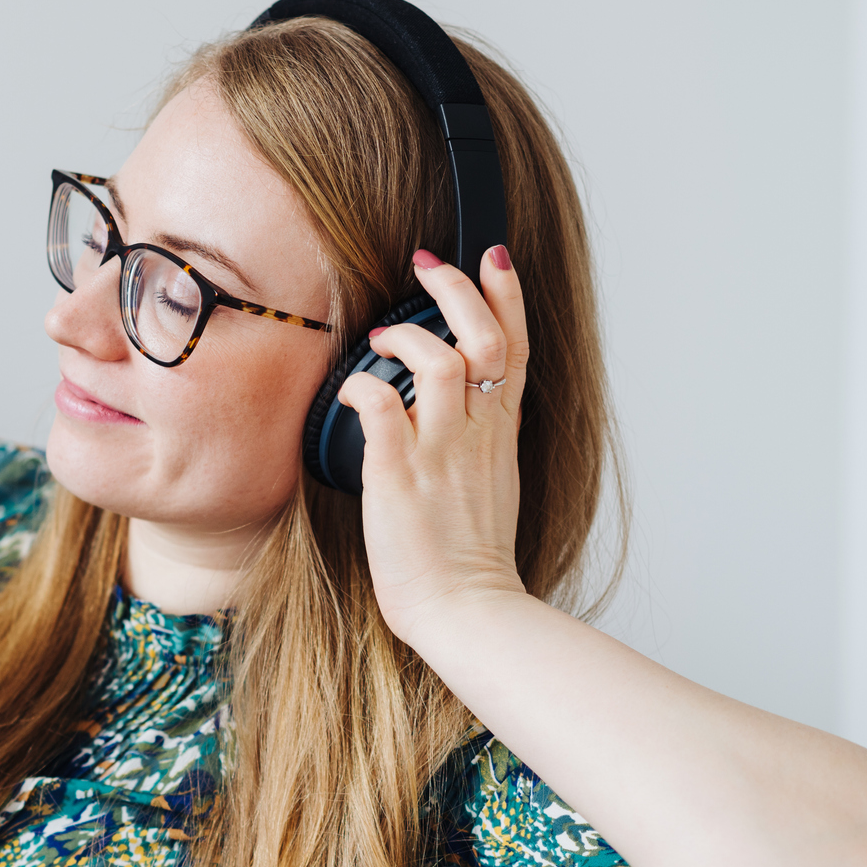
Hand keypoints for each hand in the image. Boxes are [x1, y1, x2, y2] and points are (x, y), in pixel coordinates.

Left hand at [336, 245, 530, 640]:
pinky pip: (379, 408)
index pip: (515, 347)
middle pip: (482, 337)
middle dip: (456, 289)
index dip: (507, 295)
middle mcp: (475, 434)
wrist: (467, 610)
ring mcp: (438, 452)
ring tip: (380, 341)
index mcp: (499, 434)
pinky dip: (362, 388)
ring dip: (405, 338)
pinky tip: (351, 390)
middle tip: (425, 266)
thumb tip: (463, 404)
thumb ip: (480, 436)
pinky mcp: (398, 474)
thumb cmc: (468, 555)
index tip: (493, 256)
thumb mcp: (492, 482)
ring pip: (438, 361)